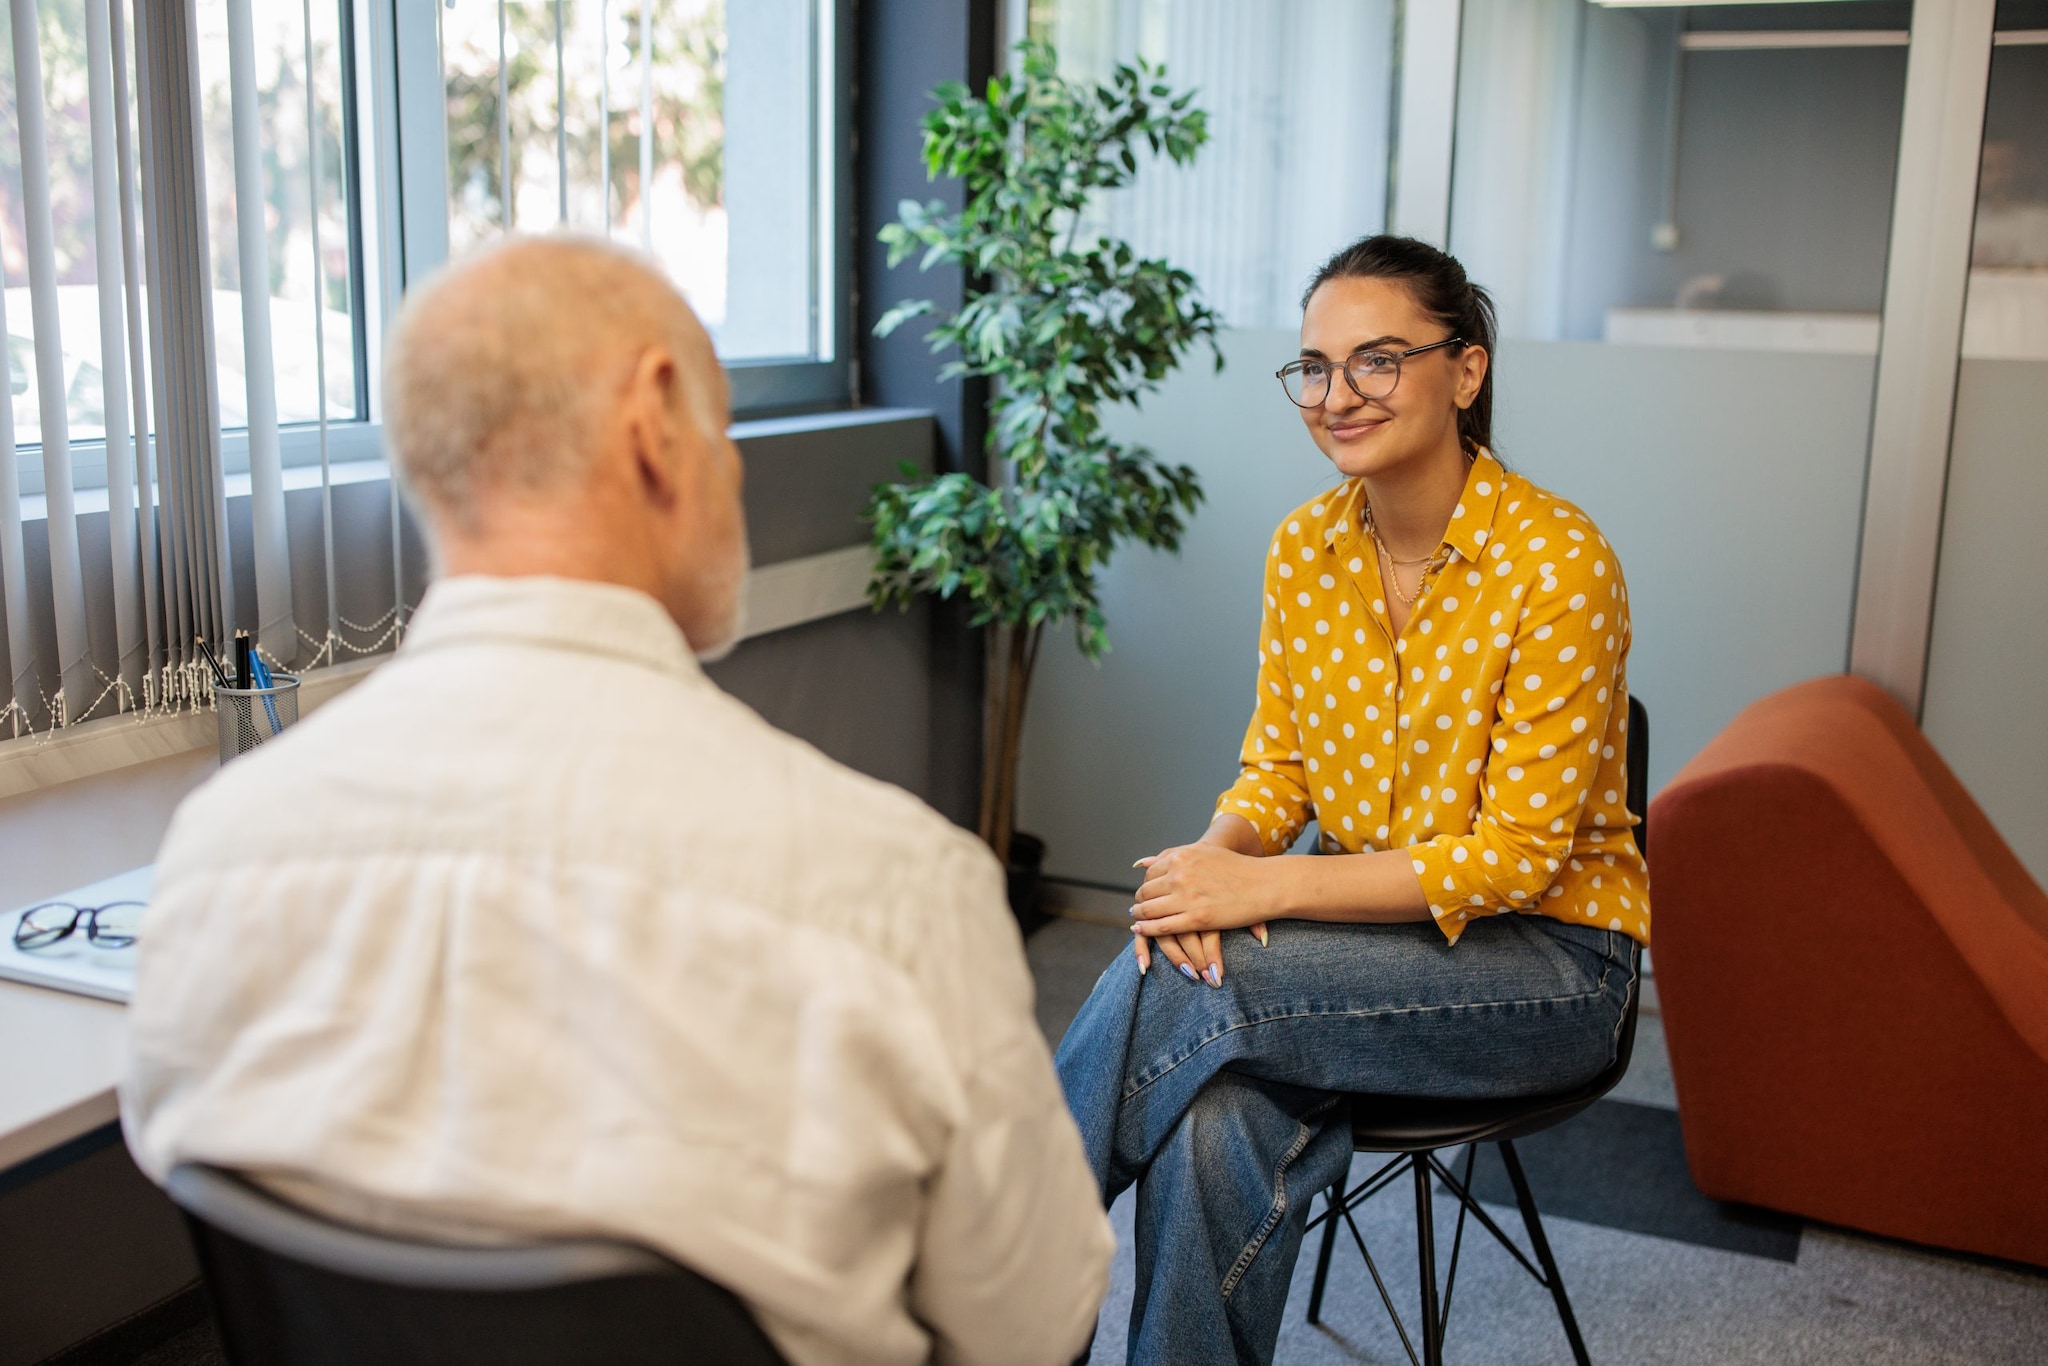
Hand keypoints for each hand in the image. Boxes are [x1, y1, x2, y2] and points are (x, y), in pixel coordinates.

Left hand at [1129, 843, 1275, 985]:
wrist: (1264, 884)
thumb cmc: (1236, 867)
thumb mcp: (1202, 852)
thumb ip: (1172, 857)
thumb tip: (1141, 864)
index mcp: (1181, 857)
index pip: (1150, 874)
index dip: (1145, 886)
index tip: (1145, 893)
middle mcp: (1180, 875)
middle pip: (1146, 892)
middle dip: (1140, 902)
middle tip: (1138, 909)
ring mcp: (1187, 897)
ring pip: (1150, 910)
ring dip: (1140, 917)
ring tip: (1138, 920)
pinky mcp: (1197, 919)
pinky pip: (1162, 927)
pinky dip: (1148, 930)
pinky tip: (1143, 930)